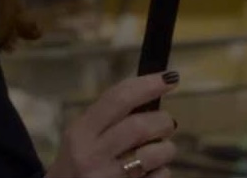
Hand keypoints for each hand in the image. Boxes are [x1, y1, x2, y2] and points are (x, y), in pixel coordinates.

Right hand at [44, 71, 180, 177]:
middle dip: (163, 121)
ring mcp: (109, 177)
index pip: (118, 99)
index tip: (170, 78)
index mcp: (81, 132)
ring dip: (167, 148)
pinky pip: (159, 177)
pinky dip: (162, 171)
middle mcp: (92, 154)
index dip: (147, 85)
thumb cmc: (76, 164)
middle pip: (140, 126)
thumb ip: (108, 118)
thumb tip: (151, 94)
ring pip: (155, 153)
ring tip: (161, 150)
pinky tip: (151, 172)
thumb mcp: (81, 137)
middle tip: (166, 124)